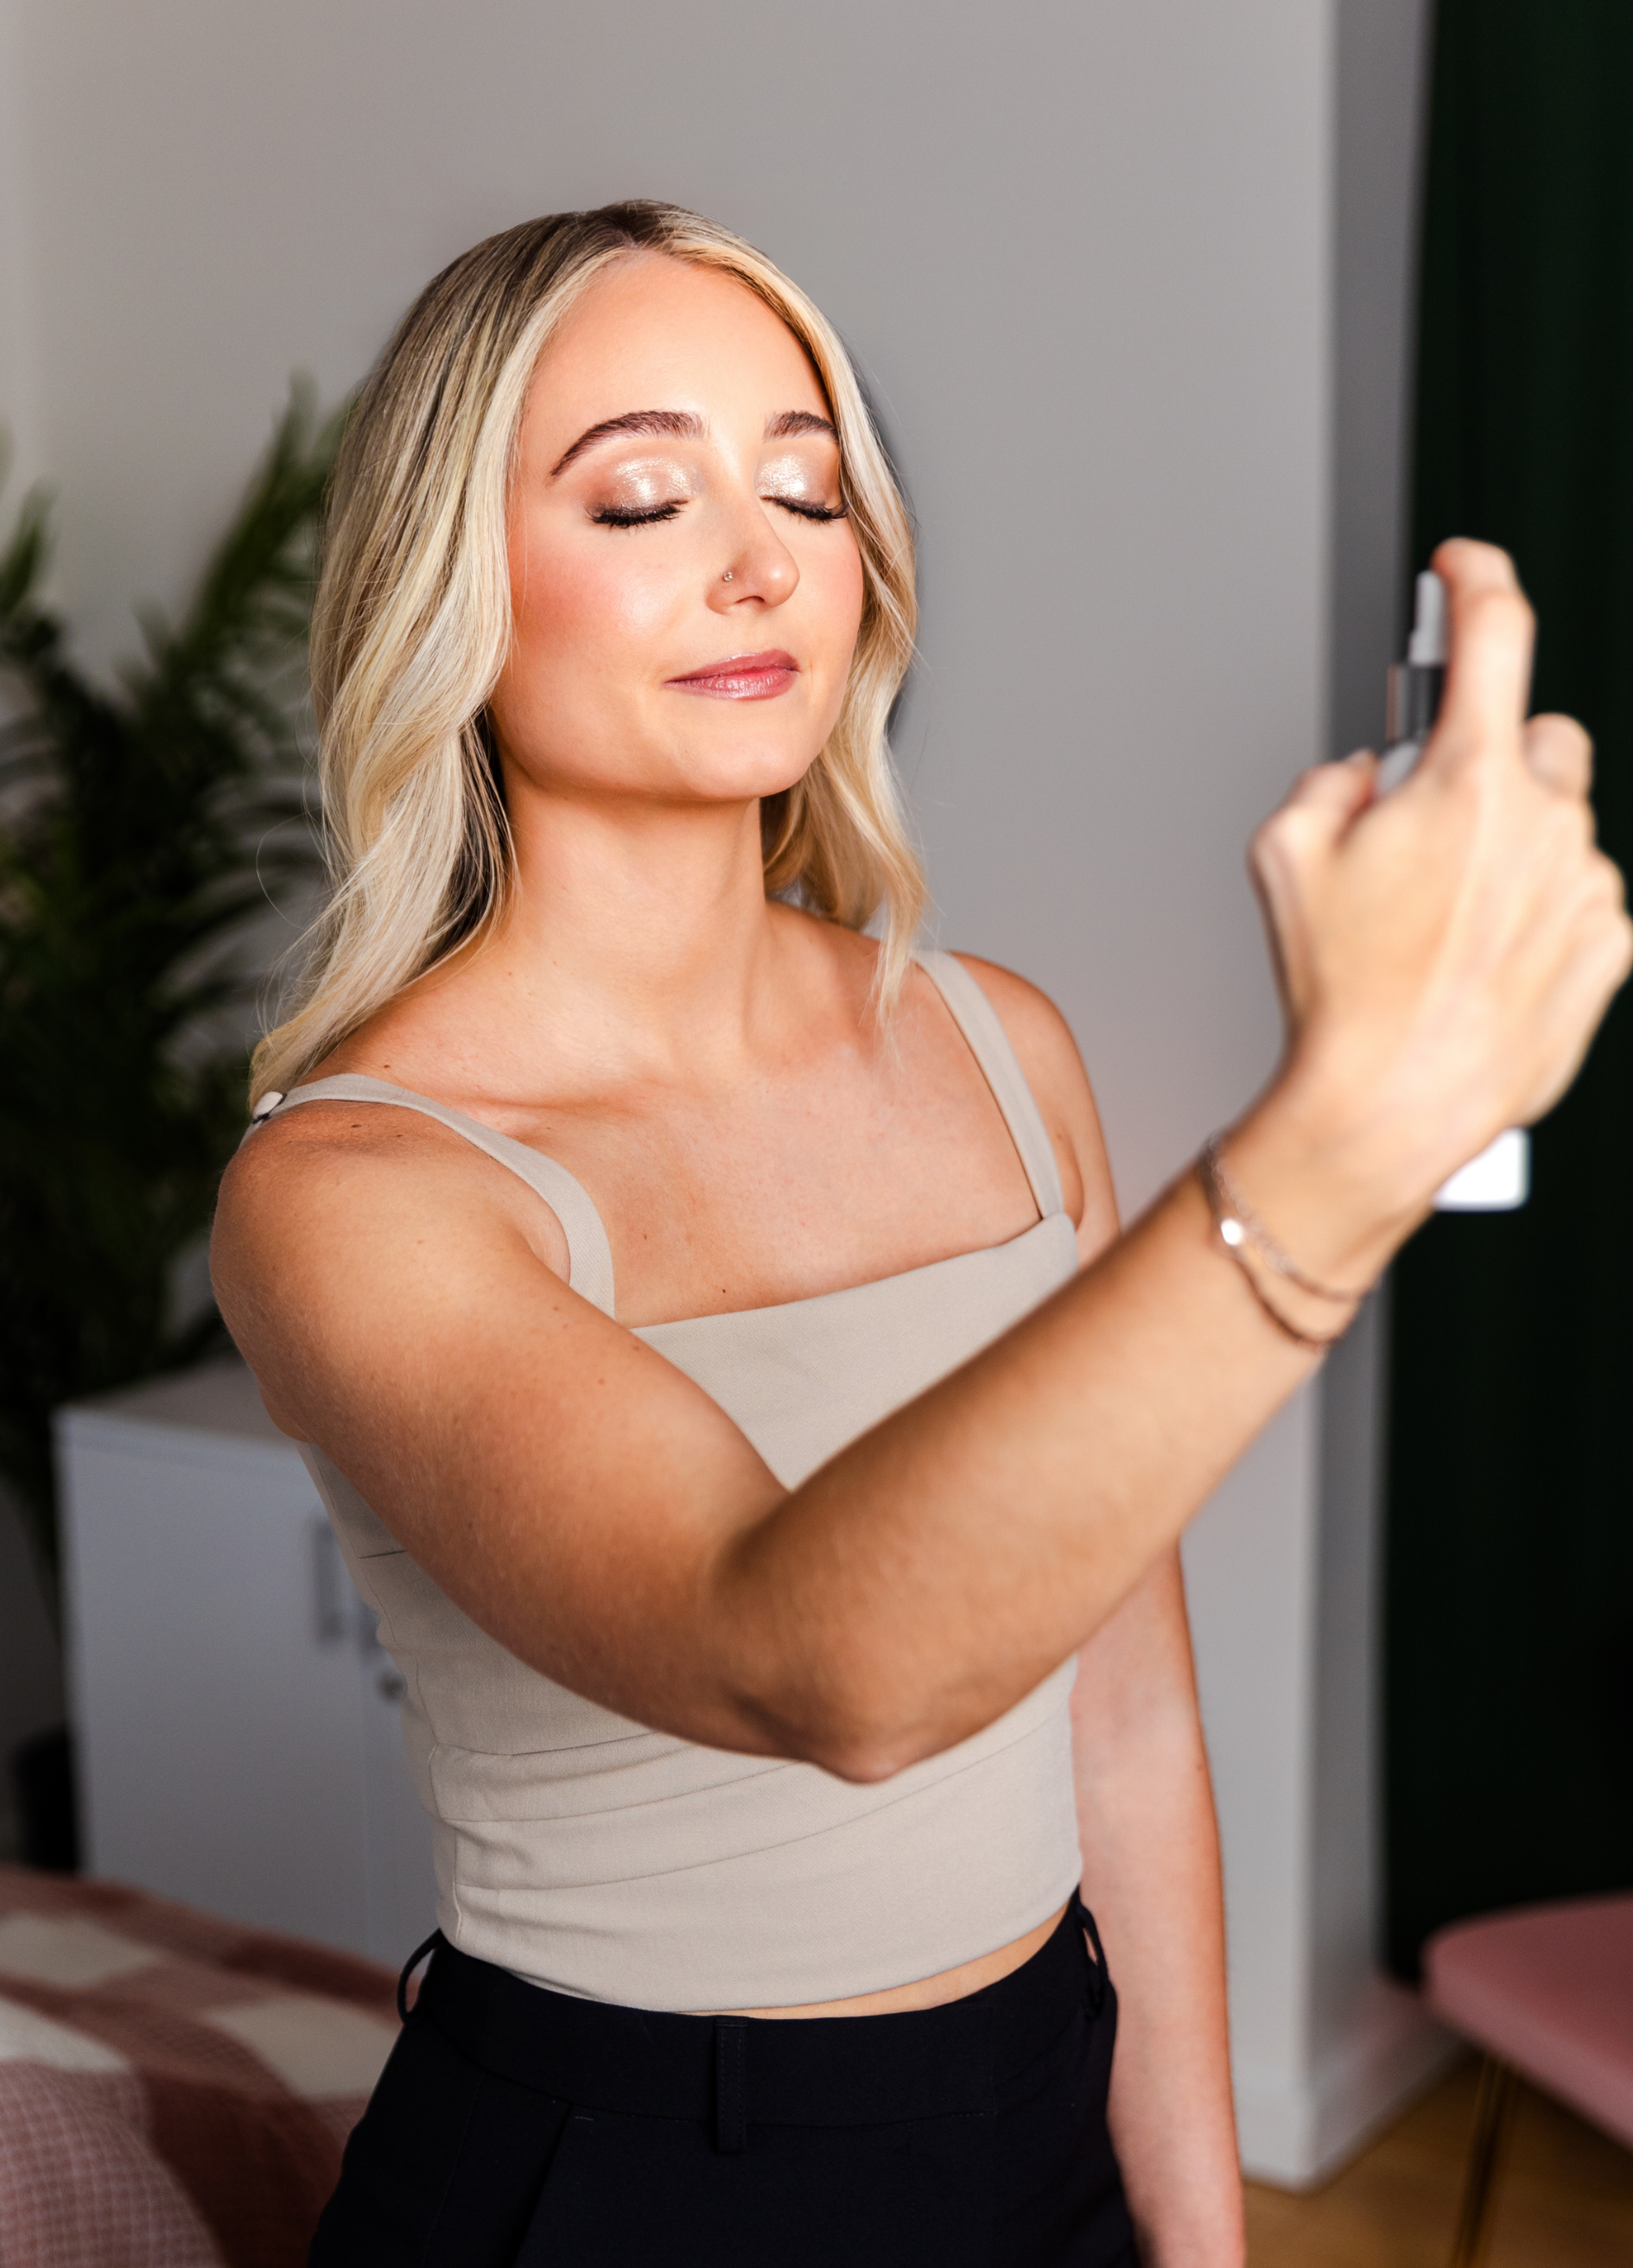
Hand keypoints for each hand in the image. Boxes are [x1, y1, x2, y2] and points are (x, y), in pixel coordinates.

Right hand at [1248, 539, 1630, 1210]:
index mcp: (1466, 782)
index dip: (1477, 578)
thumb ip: (1325, 781)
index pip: (1494, 630)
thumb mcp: (1280, 856)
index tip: (1465, 568)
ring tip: (1447, 925)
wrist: (1389, 1107)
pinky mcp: (1609, 946)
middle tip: (1432, 826)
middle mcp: (1543, 820)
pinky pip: (1581, 899)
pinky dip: (1538, 913)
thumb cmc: (1338, 993)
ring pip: (1560, 826)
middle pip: (1538, 738)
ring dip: (1512, 849)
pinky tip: (1482, 961)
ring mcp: (1586, 885)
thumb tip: (1366, 775)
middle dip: (1490, 763)